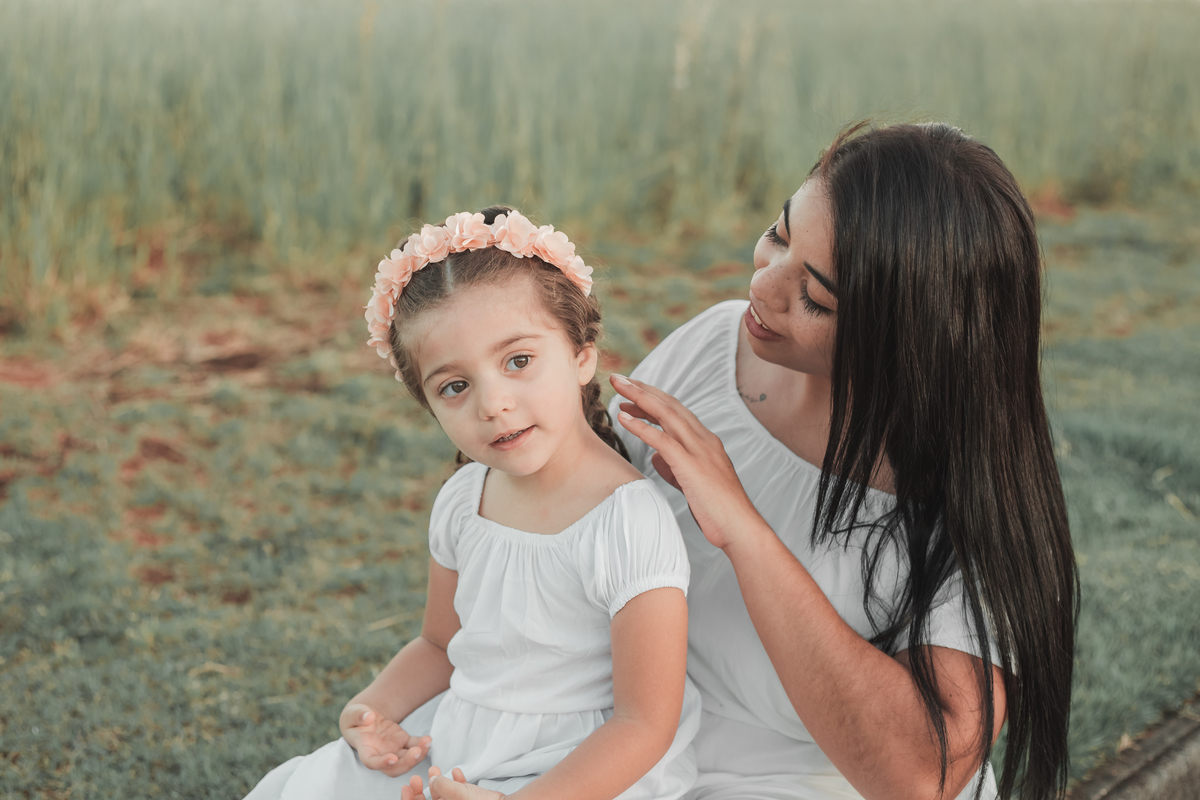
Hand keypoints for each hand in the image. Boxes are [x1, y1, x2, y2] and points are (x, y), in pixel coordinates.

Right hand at [340, 703, 430, 776]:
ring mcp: (393, 750)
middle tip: (416, 752)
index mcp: (365, 749)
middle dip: (406, 763)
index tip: (392, 758)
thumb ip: (358, 715)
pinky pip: (414, 746)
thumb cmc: (355, 717)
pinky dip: (422, 745)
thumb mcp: (352, 713)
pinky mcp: (402, 742)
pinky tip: (428, 739)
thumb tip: (368, 717)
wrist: (366, 717)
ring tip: (427, 741)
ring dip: (418, 755)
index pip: (371, 762)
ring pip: (406, 759)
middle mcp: (380, 754)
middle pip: (393, 768)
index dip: (382, 763)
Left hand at [401, 766, 505, 799]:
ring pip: (443, 797)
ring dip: (439, 782)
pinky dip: (457, 783)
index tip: (407, 786)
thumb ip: (441, 786)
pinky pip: (459, 793)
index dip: (410, 799)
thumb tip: (433, 780)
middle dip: (422, 789)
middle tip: (418, 777)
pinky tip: (458, 773)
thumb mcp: (456, 795)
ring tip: (437, 769)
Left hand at [610, 373, 763, 550]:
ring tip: (618, 387)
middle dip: (644, 389)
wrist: (740, 527)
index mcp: (706, 441)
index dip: (654, 398)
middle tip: (621, 379)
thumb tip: (657, 457)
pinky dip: (641, 427)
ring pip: (666, 415)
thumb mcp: (694, 481)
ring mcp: (699, 451)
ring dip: (639, 398)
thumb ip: (676, 465)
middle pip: (670, 405)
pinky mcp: (691, 466)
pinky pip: (662, 440)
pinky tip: (623, 418)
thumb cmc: (718, 509)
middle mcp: (703, 440)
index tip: (632, 392)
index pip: (677, 411)